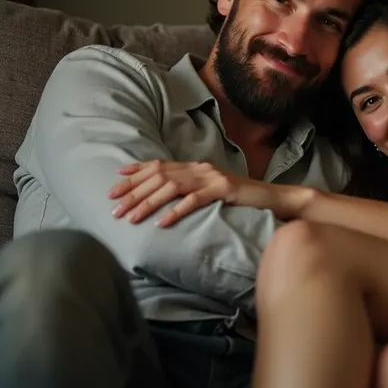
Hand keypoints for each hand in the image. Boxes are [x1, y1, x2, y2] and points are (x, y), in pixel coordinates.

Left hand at [108, 160, 311, 226]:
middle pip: (159, 176)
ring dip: (148, 202)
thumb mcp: (211, 191)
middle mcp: (201, 168)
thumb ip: (191, 190)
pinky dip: (176, 210)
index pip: (160, 165)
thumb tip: (164, 200)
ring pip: (172, 187)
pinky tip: (162, 222)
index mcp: (196, 167)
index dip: (136, 172)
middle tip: (114, 208)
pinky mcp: (224, 190)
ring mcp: (213, 178)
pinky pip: (195, 200)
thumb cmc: (240, 200)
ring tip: (131, 217)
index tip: (115, 182)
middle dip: (133, 191)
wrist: (273, 198)